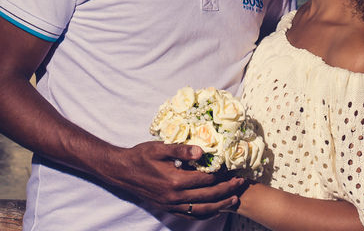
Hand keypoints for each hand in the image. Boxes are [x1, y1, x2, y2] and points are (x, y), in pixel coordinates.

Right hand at [104, 141, 244, 217]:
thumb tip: (202, 151)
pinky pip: (190, 216)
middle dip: (227, 190)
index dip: (221, 175)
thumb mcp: (158, 148)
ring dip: (220, 205)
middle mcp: (175, 196)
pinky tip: (214, 209)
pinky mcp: (168, 209)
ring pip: (202, 210)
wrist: (122, 172)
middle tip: (241, 183)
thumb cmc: (140, 156)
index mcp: (174, 180)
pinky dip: (205, 214)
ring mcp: (171, 205)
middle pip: (208, 196)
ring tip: (234, 199)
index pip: (205, 179)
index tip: (233, 170)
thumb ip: (180, 150)